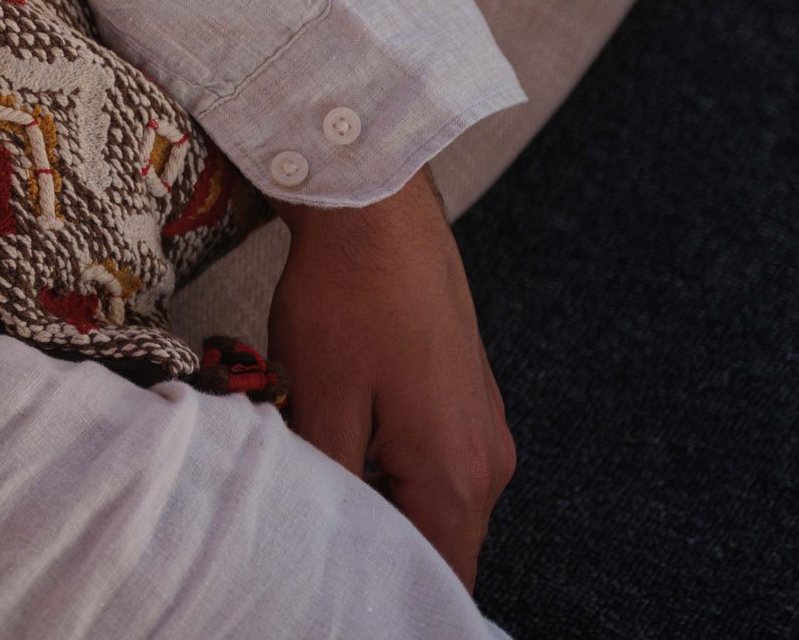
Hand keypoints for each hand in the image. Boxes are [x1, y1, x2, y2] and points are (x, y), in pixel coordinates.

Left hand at [266, 167, 514, 588]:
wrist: (376, 207)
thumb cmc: (347, 298)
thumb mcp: (320, 402)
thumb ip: (330, 487)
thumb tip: (324, 542)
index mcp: (458, 477)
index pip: (436, 578)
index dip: (382, 591)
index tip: (334, 582)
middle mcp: (488, 462)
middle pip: (437, 543)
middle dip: (374, 543)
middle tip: (311, 524)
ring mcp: (482, 426)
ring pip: (431, 500)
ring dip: (378, 498)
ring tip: (318, 471)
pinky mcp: (466, 396)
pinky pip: (433, 459)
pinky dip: (390, 463)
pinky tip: (341, 432)